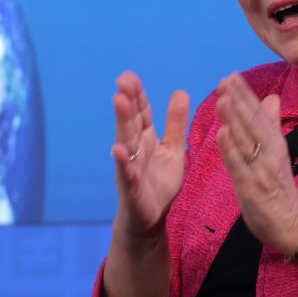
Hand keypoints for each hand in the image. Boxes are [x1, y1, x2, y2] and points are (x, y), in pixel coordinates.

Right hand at [110, 71, 189, 239]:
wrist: (148, 221)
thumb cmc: (158, 184)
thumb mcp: (172, 150)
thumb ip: (174, 123)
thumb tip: (180, 91)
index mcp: (145, 140)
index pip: (141, 114)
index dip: (136, 95)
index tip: (128, 76)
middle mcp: (134, 151)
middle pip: (130, 122)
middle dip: (127, 102)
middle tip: (122, 81)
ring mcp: (130, 168)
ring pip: (126, 141)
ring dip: (122, 122)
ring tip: (119, 101)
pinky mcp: (131, 188)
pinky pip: (126, 173)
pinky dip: (121, 161)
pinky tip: (117, 149)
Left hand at [214, 73, 297, 255]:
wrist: (292, 226)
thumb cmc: (279, 189)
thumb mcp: (276, 154)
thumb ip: (270, 126)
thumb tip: (270, 97)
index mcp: (274, 145)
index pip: (258, 115)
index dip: (244, 96)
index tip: (231, 76)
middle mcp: (269, 154)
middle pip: (253, 124)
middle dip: (239, 101)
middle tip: (226, 80)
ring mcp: (261, 171)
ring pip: (247, 141)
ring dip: (234, 119)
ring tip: (222, 98)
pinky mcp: (253, 188)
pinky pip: (240, 166)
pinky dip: (231, 149)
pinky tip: (221, 134)